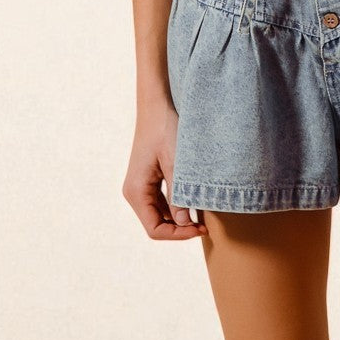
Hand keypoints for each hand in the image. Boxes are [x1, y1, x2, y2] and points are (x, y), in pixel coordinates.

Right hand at [122, 100, 208, 239]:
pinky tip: (193, 200)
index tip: (200, 229)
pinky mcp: (148, 179)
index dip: (178, 235)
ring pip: (159, 214)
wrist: (156, 104)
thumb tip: (186, 223)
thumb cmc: (165, 128)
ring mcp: (140, 186)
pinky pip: (161, 201)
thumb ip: (179, 194)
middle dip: (180, 228)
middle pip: (156, 224)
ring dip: (179, 217)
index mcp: (136, 191)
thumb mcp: (176, 162)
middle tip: (205, 225)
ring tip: (202, 214)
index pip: (155, 229)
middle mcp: (134, 192)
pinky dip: (176, 205)